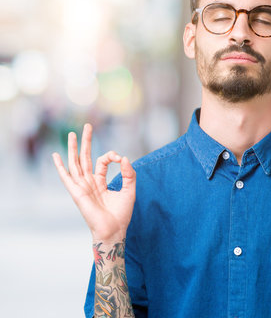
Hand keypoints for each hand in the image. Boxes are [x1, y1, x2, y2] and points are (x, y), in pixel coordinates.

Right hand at [52, 124, 135, 242]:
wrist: (114, 230)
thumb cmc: (122, 214)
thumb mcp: (130, 190)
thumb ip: (129, 173)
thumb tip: (124, 157)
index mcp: (100, 182)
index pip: (101, 162)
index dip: (111, 155)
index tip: (120, 158)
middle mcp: (89, 183)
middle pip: (85, 158)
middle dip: (86, 142)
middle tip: (88, 126)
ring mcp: (82, 187)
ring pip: (75, 163)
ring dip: (74, 148)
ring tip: (72, 134)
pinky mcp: (77, 193)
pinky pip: (66, 178)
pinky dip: (60, 167)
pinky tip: (55, 156)